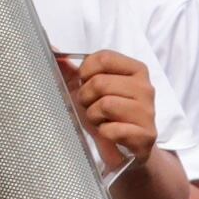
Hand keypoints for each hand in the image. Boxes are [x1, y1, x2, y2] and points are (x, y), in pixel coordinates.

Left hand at [59, 48, 157, 173]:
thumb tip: (51, 49)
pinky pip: (111, 129)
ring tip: (100, 120)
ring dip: (94, 116)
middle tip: (92, 107)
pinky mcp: (145, 135)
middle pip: (101, 82)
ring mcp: (148, 112)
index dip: (85, 72)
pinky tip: (110, 134)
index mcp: (136, 70)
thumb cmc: (107, 116)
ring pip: (105, 105)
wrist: (127, 149)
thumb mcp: (88, 90)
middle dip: (86, 98)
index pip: (104, 58)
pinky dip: (103, 133)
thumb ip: (72, 71)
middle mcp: (145, 88)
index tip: (86, 84)